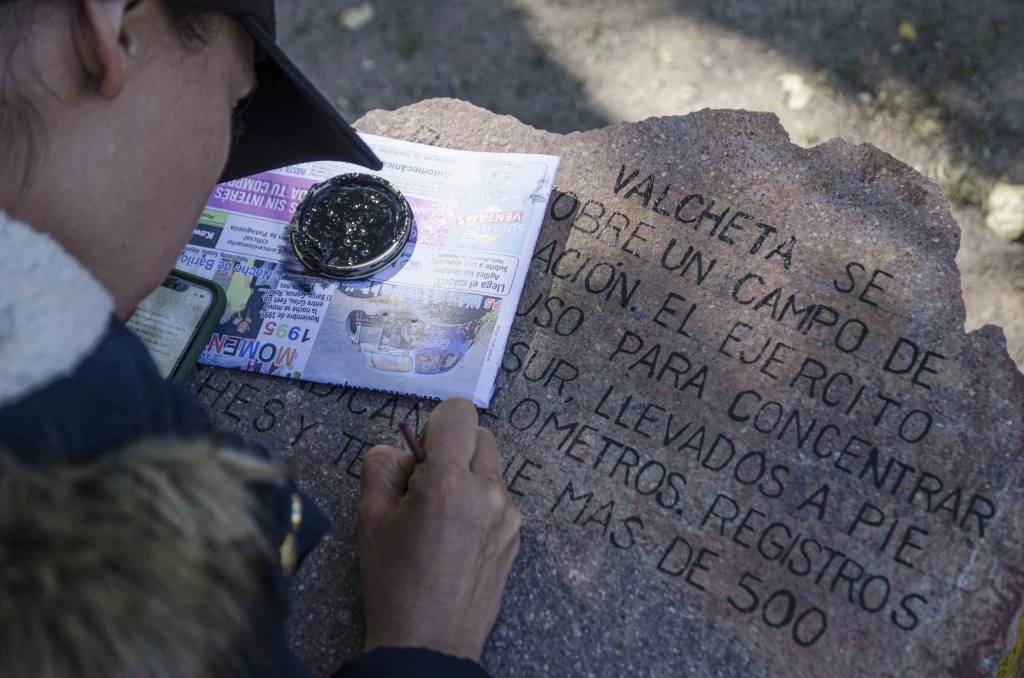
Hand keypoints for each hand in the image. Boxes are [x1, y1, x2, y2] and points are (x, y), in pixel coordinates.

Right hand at [357, 397, 521, 660]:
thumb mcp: (370, 518)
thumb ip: (383, 465)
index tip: (420, 455)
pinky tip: (456, 538)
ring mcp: (509, 515)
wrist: (429, 644)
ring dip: (467, 476)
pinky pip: (498, 497)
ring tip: (440, 518)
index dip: (435, 425)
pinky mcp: (517, 534)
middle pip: (480, 435)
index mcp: (450, 484)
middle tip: (426, 485)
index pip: (458, 412)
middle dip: (453, 449)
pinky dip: (479, 502)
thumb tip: (401, 448)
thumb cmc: (394, 584)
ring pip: (490, 467)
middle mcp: (489, 493)